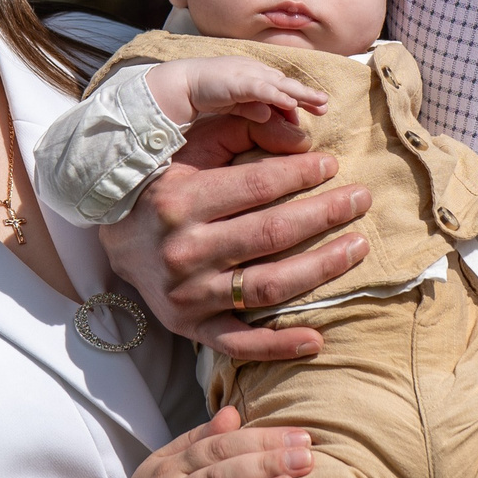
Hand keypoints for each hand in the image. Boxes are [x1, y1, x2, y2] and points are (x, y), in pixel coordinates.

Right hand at [98, 117, 370, 361]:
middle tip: (361, 198)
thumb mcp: (192, 149)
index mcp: (180, 200)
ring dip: (321, 268)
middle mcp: (183, 249)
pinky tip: (317, 338)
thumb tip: (301, 137)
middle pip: (271, 233)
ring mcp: (187, 293)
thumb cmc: (165, 185)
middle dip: (325, 213)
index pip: (257, 186)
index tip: (333, 165)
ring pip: (267, 286)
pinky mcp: (190, 326)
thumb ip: (242, 132)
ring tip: (358, 246)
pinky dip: (278, 346)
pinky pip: (238, 343)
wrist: (116, 240)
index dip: (301, 174)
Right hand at [146, 58, 328, 128]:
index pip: (280, 88)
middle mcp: (254, 72)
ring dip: (299, 93)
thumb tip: (268, 116)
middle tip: (325, 104)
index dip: (299, 98)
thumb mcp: (235, 103)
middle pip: (285, 83)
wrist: (181, 83)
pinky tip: (290, 104)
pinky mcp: (237, 82)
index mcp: (254, 76)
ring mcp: (246, 75)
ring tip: (319, 102)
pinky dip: (277, 96)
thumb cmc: (206, 91)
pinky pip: (261, 89)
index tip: (316, 109)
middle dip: (306, 94)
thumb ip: (252, 108)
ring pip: (279, 85)